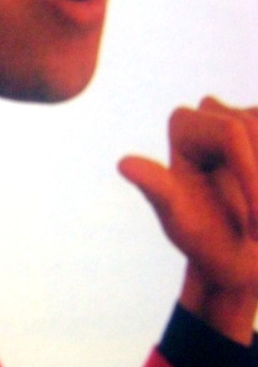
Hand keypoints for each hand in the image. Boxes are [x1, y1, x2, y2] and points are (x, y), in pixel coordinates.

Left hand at [119, 97, 257, 344]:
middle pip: (257, 127)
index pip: (233, 131)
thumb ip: (156, 188)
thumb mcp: (182, 220)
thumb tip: (123, 164)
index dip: (252, 176)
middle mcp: (209, 112)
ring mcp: (243, 115)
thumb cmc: (210, 242)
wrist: (242, 255)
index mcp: (182, 125)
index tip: (255, 223)